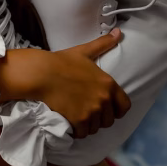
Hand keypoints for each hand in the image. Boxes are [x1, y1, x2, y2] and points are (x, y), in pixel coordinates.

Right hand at [0, 28, 130, 138]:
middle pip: (109, 120)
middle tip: (86, 111)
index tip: (106, 108)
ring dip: (88, 125)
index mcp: (108, 84)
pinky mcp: (79, 120)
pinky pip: (83, 133)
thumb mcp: (84, 51)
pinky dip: (77, 130)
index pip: (124, 106)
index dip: (116, 109)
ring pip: (95, 127)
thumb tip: (118, 32)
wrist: (42, 73)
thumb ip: (103, 44)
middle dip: (99, 117)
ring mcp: (92, 111)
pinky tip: (70, 123)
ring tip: (77, 116)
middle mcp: (103, 100)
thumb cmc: (62, 62)